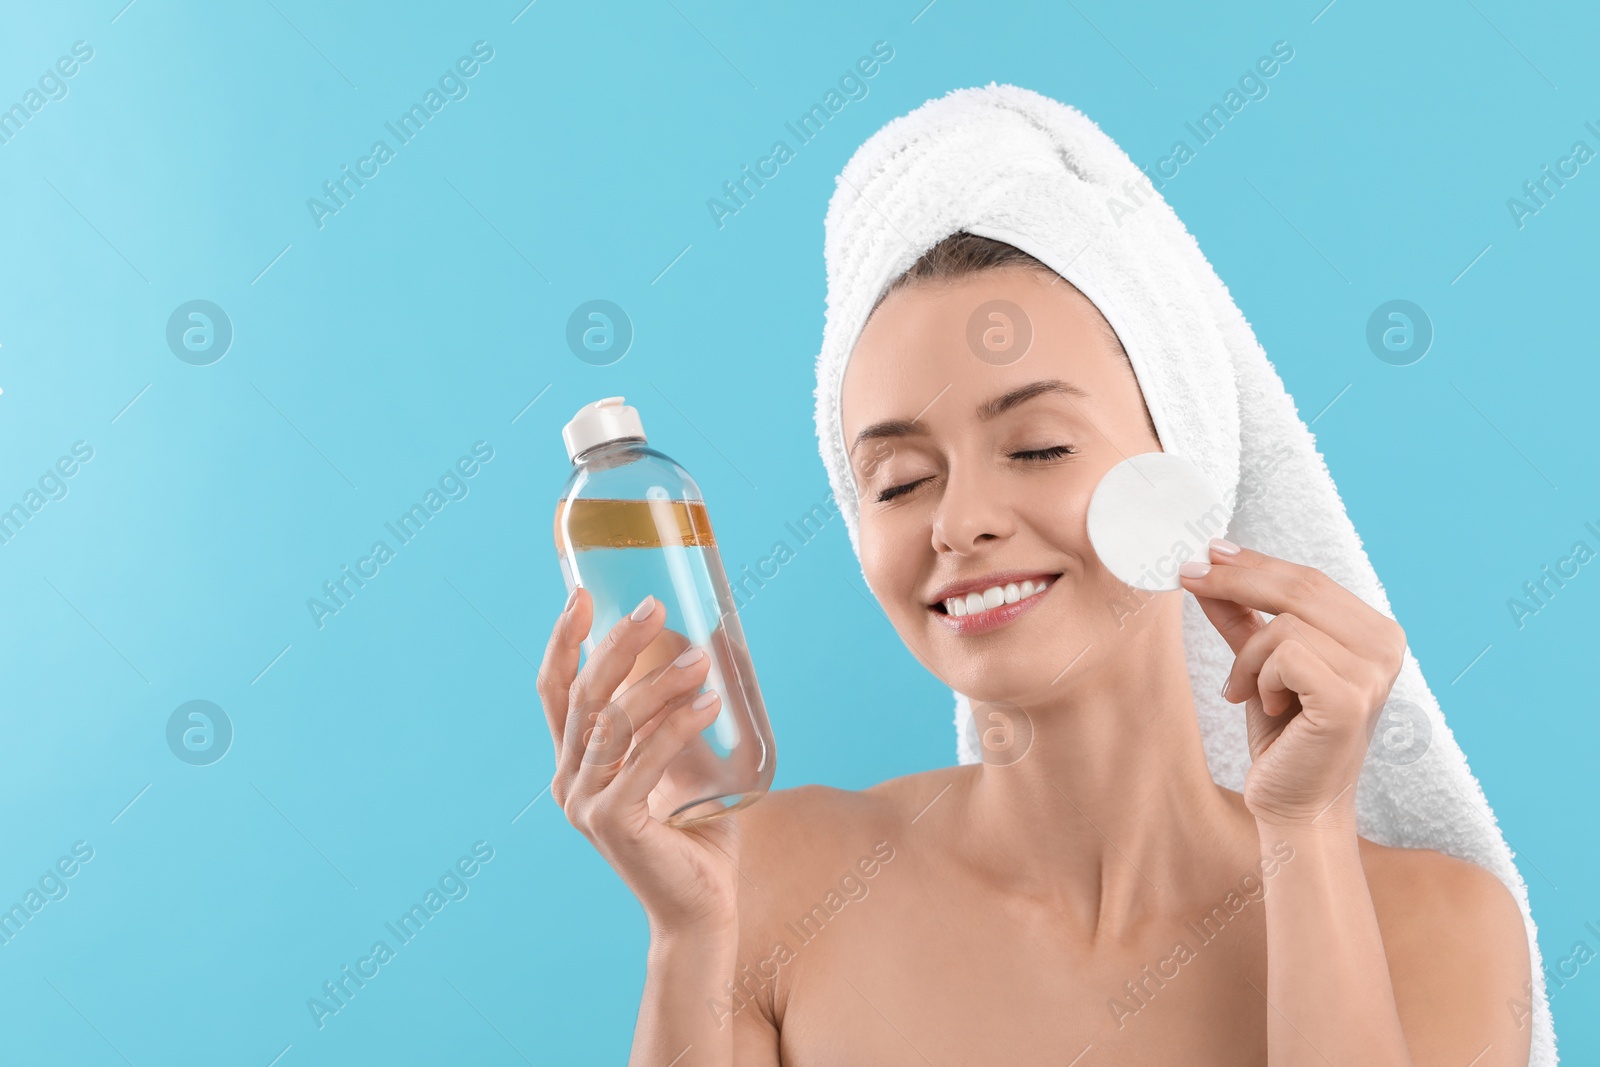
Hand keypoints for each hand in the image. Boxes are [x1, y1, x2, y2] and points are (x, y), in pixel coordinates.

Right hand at [537, 588, 739, 933]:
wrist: (701, 906)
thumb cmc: (697, 831)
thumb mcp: (685, 760)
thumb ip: (682, 717)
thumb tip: (713, 644)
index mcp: (575, 762)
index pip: (555, 690)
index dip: (562, 641)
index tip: (580, 594)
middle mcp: (569, 780)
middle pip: (584, 695)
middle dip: (618, 644)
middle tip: (656, 607)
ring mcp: (585, 803)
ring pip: (615, 723)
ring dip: (659, 682)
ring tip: (702, 658)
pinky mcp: (613, 823)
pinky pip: (644, 759)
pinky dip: (678, 724)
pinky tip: (711, 702)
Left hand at [1179, 540, 1407, 827]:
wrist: (1297, 805)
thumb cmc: (1285, 737)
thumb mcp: (1261, 665)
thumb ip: (1244, 620)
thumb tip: (1209, 571)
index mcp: (1376, 633)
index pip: (1310, 578)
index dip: (1256, 561)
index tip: (1209, 550)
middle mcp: (1386, 647)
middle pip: (1299, 587)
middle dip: (1234, 579)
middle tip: (1187, 577)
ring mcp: (1373, 673)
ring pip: (1284, 624)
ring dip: (1247, 658)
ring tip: (1247, 692)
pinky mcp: (1349, 698)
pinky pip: (1283, 655)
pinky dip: (1259, 678)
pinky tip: (1269, 708)